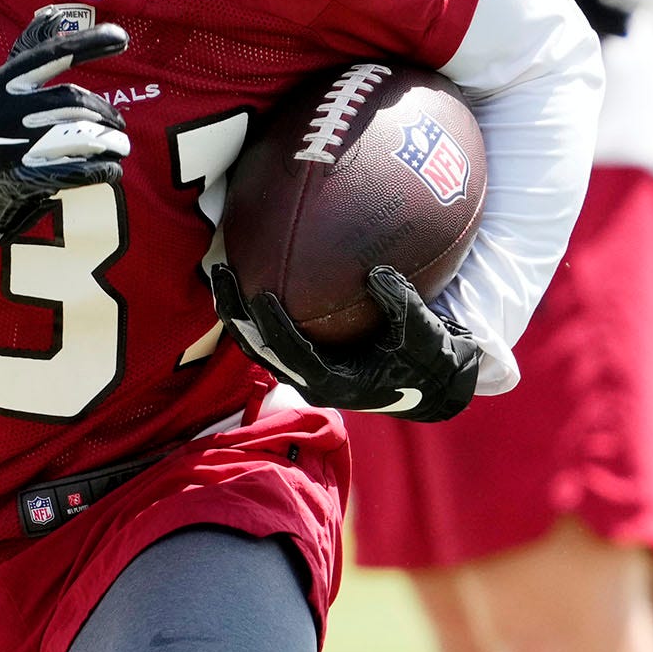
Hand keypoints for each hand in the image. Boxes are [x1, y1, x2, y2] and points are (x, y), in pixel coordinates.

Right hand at [0, 10, 131, 246]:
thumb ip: (25, 59)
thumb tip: (54, 17)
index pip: (49, 55)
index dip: (88, 44)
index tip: (121, 37)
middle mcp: (4, 111)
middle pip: (71, 102)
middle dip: (104, 112)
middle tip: (119, 123)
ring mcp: (12, 145)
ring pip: (78, 136)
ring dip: (108, 141)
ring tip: (120, 146)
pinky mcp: (21, 177)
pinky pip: (74, 170)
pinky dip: (99, 169)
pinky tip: (111, 168)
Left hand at [211, 263, 483, 422]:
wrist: (431, 382)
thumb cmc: (427, 359)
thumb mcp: (423, 333)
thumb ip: (402, 305)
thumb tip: (377, 272)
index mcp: (333, 382)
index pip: (291, 354)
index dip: (272, 326)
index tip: (259, 294)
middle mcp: (310, 379)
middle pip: (259, 348)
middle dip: (236, 314)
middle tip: (222, 273)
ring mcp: (305, 368)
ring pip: (257, 342)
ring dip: (237, 310)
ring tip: (221, 270)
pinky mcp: (306, 355)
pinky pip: (272, 331)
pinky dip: (256, 308)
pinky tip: (249, 269)